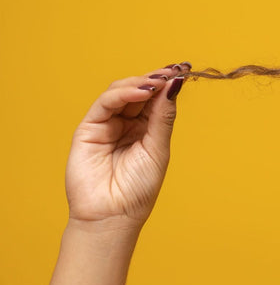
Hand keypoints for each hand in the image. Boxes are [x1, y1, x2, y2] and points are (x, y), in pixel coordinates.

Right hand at [65, 63, 190, 227]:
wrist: (113, 216)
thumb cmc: (138, 189)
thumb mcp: (158, 148)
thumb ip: (163, 116)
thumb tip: (176, 85)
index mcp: (146, 128)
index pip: (156, 97)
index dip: (169, 82)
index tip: (184, 69)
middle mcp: (127, 122)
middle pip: (141, 90)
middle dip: (158, 77)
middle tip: (176, 69)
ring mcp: (107, 123)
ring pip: (123, 90)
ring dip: (143, 82)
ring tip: (161, 80)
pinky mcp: (89, 127)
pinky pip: (106, 102)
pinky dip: (124, 93)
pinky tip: (143, 91)